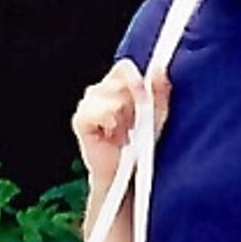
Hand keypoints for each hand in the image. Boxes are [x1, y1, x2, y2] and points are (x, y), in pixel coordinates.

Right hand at [71, 59, 172, 181]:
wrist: (126, 173)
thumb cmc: (141, 144)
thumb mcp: (158, 115)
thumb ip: (160, 90)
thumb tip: (160, 68)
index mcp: (119, 86)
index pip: (124, 68)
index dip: (136, 80)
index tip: (145, 96)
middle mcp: (101, 90)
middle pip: (116, 80)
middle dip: (131, 102)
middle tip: (135, 124)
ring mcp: (88, 103)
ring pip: (108, 94)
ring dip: (121, 114)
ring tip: (124, 132)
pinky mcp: (80, 119)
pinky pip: (95, 110)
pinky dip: (108, 121)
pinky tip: (113, 134)